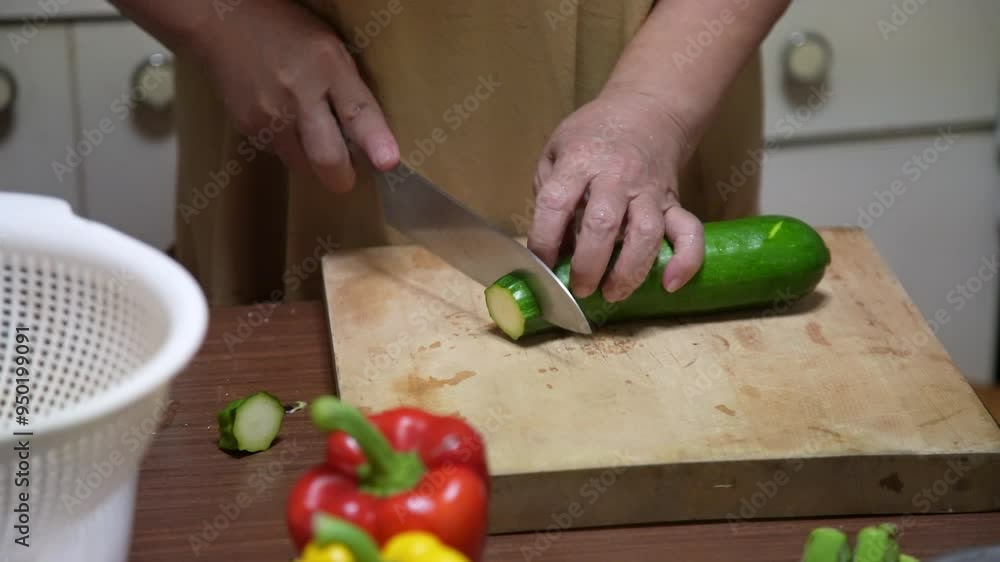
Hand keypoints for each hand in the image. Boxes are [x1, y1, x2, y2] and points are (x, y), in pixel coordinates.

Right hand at [193, 0, 399, 191]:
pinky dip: (289, 147)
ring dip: (314, 162)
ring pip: (303, 164)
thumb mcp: (330, 50)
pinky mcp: (247, 126)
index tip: (388, 162)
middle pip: (327, 158)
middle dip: (342, 176)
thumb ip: (352, 90)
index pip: (356, 110)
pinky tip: (285, 121)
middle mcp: (298, 92)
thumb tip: (374, 140)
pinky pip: (279, 153)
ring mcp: (269, 114)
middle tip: (347, 174)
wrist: (222, 21)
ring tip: (312, 135)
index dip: (375, 140)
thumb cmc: (287, 32)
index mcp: (327, 65)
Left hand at [527, 89, 703, 301]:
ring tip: (612, 294)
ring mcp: (649, 191)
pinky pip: (689, 232)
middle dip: (588, 265)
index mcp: (579, 162)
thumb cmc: (593, 135)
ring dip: (628, 271)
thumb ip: (548, 193)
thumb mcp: (556, 150)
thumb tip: (547, 248)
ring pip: (645, 234)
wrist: (646, 109)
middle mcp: (616, 177)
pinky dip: (686, 260)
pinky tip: (671, 285)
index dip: (544, 240)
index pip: (556, 204)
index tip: (540, 265)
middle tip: (577, 289)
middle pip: (602, 225)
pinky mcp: (674, 202)